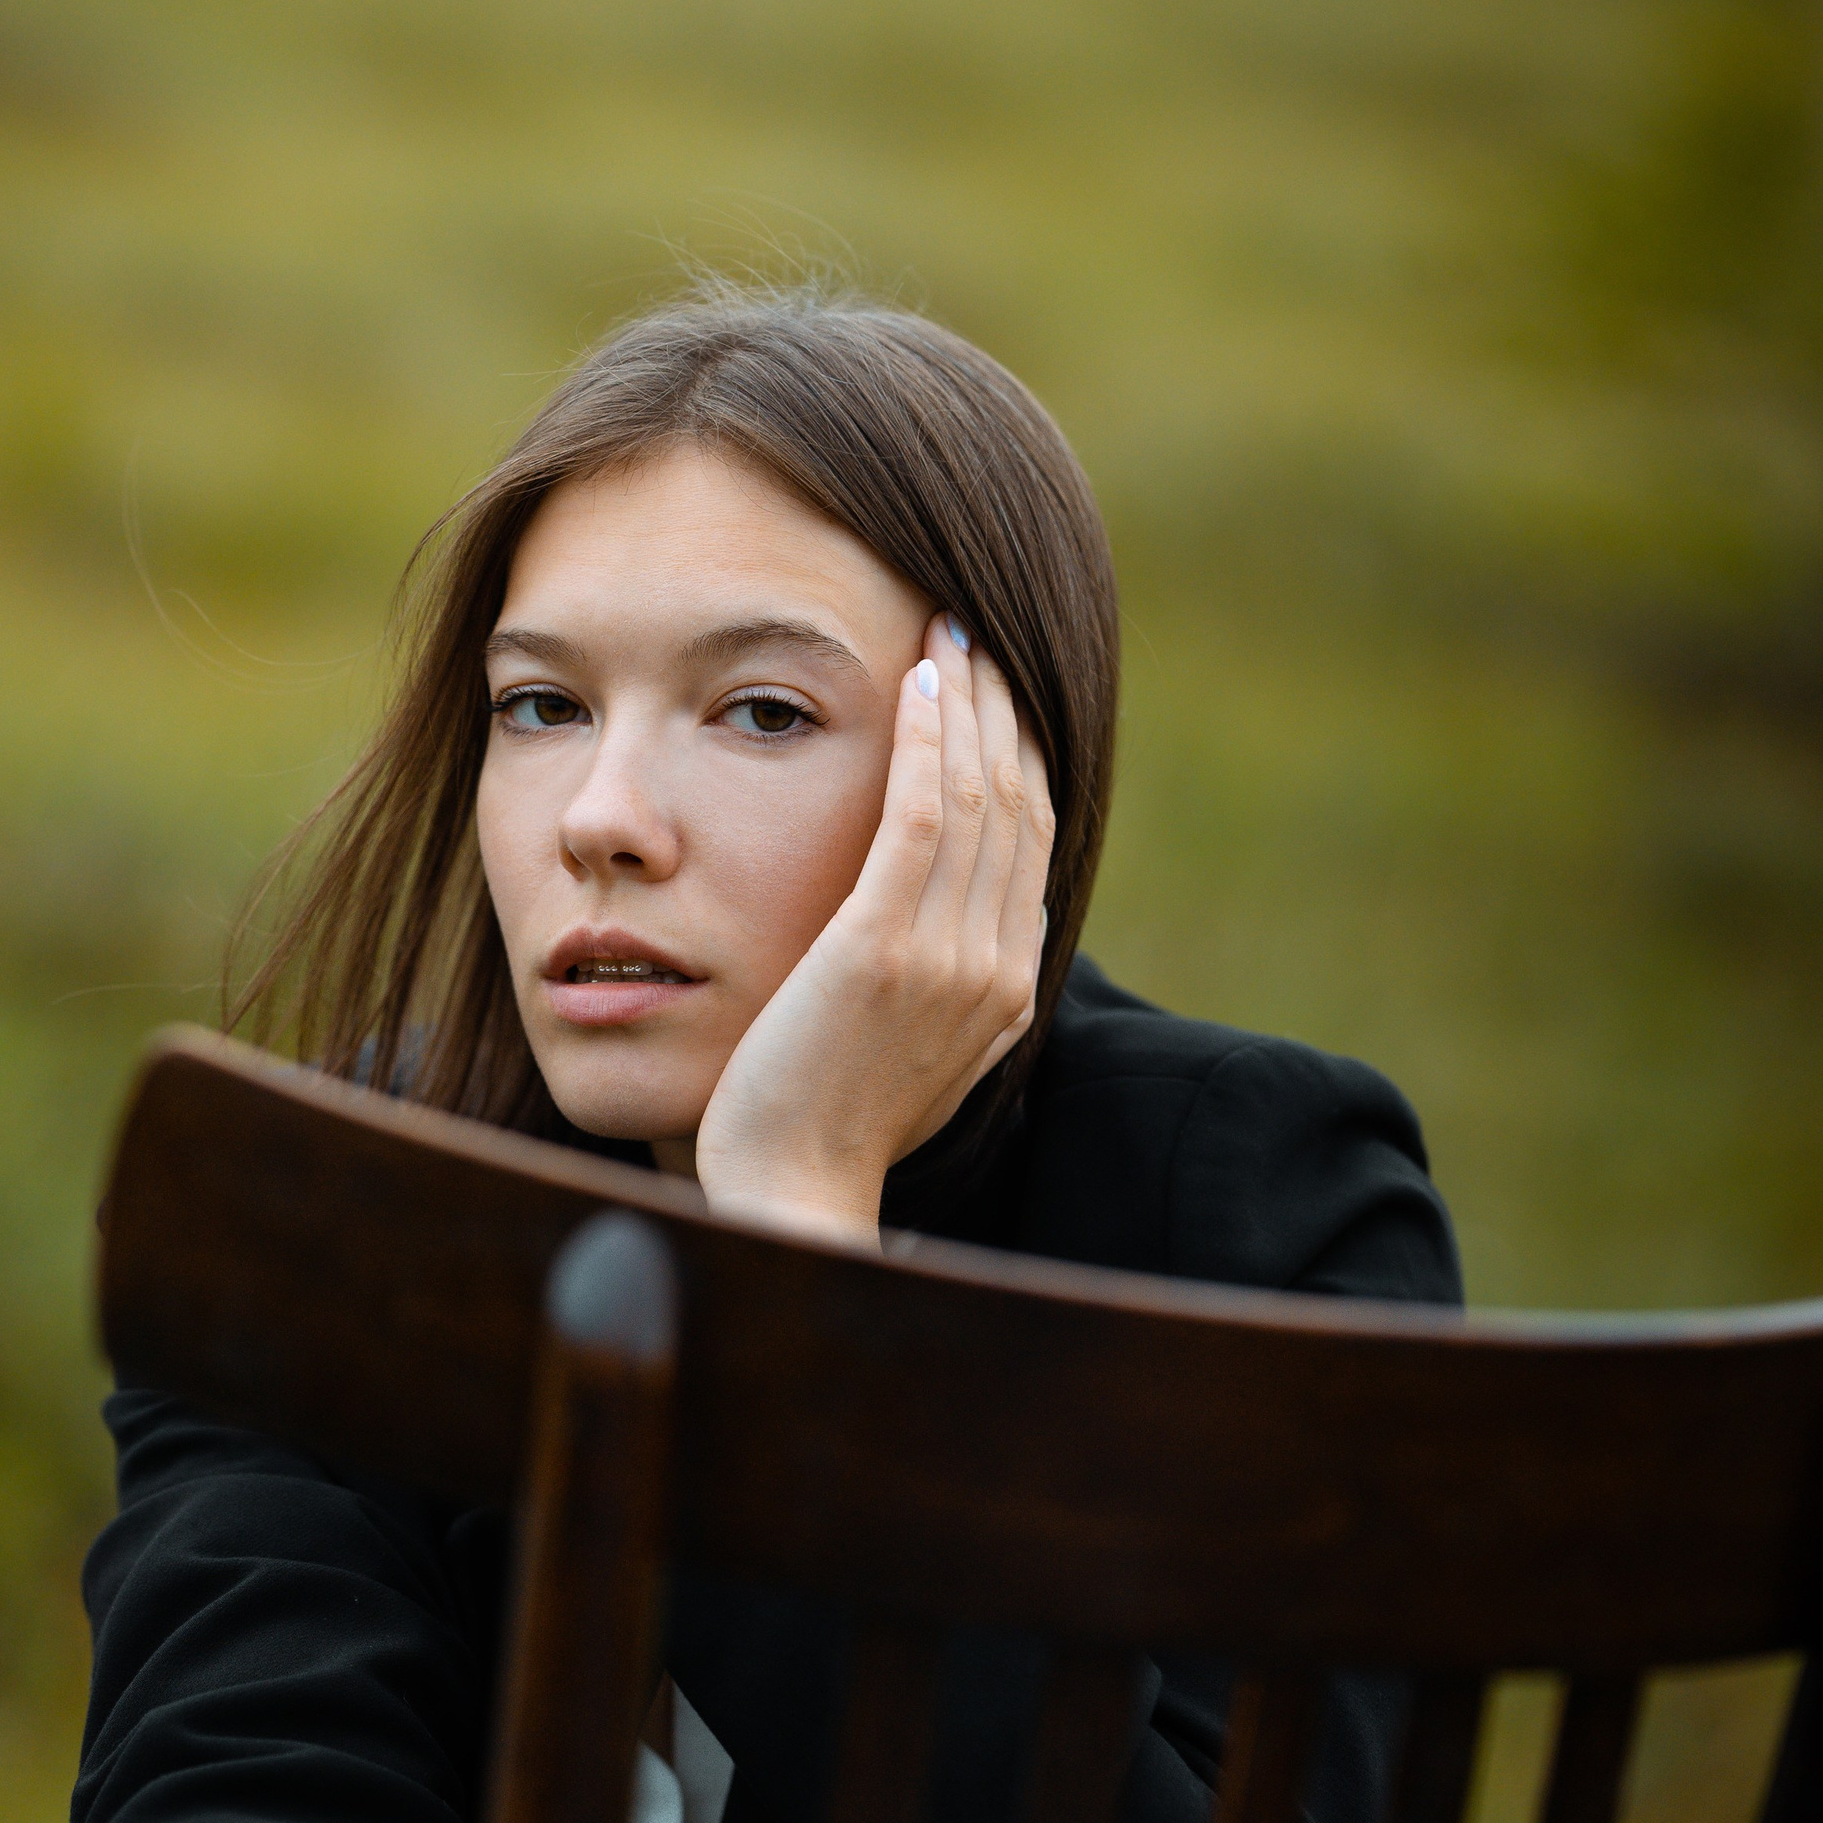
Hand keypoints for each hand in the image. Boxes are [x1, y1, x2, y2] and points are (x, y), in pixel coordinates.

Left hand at [691, 610, 1054, 1242]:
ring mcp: (950, 958)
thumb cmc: (821, 1126)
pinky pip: (925, 816)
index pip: (1032, 843)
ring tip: (946, 630)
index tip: (992, 690)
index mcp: (1008, 990)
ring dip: (967, 701)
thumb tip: (955, 937)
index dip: (1018, 755)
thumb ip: (941, 989)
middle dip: (1001, 707)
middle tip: (974, 630)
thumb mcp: (909, 1053)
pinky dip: (928, 739)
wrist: (790, 1192)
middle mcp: (998, 968)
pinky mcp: (884, 947)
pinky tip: (913, 681)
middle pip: (1021, 803)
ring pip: (983, 795)